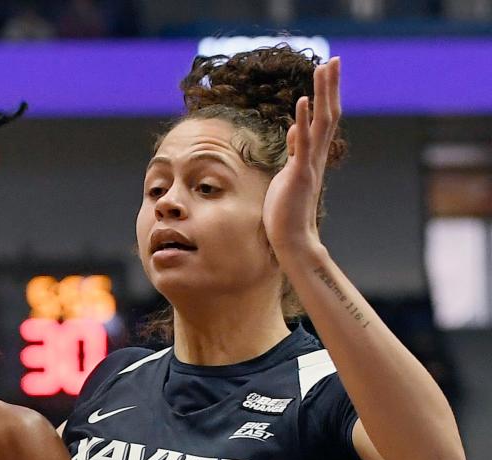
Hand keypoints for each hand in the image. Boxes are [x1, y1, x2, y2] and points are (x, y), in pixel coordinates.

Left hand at [262, 56, 340, 259]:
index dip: (326, 95)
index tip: (327, 72)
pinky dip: (303, 121)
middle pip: (328, 115)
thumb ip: (294, 151)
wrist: (292, 240)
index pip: (323, 120)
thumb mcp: (288, 173)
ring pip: (321, 123)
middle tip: (334, 60)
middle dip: (330, 86)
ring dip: (322, 95)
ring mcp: (309, 165)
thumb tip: (295, 128)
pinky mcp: (299, 175)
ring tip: (324, 68)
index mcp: (313, 157)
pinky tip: (303, 100)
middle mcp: (315, 157)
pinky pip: (303, 144)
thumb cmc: (286, 211)